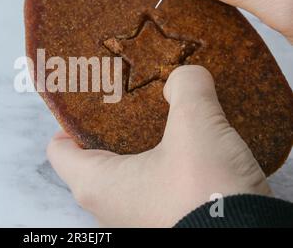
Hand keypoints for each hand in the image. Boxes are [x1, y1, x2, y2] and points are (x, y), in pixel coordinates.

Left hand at [47, 66, 270, 227]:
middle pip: (90, 161)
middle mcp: (106, 209)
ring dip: (137, 152)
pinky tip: (182, 153)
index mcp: (96, 185)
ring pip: (121, 178)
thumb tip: (185, 76)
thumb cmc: (207, 191)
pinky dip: (157, 172)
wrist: (250, 239)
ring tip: (159, 125)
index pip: (58, 150)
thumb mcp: (197, 125)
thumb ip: (187, 88)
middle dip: (108, 131)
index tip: (89, 103)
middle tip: (129, 105)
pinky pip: (147, 193)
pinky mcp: (161, 225)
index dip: (68, 122)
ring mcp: (132, 222)